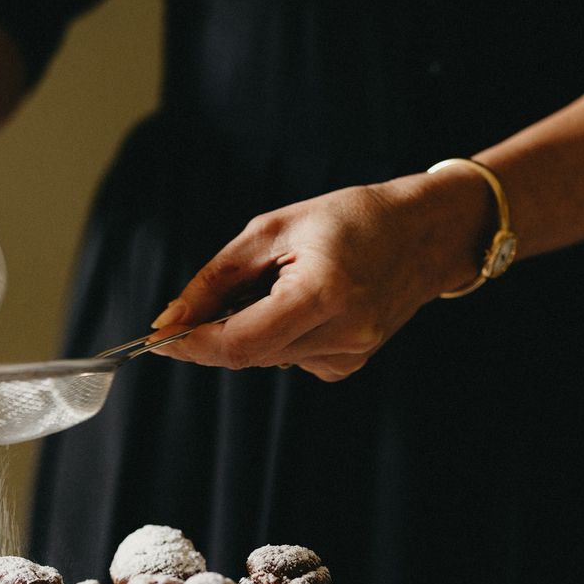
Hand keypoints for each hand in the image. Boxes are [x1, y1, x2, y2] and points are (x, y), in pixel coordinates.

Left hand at [150, 174, 486, 379]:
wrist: (423, 234)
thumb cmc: (351, 218)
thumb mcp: (273, 230)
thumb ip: (216, 279)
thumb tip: (170, 319)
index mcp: (325, 293)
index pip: (241, 342)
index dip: (193, 344)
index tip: (160, 337)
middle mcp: (343, 334)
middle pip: (248, 355)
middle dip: (212, 336)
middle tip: (198, 306)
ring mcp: (350, 355)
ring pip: (265, 359)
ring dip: (247, 332)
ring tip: (274, 286)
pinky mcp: (349, 365)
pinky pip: (289, 360)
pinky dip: (277, 337)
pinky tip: (301, 305)